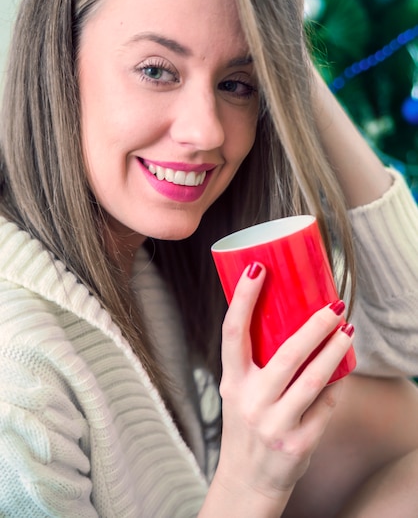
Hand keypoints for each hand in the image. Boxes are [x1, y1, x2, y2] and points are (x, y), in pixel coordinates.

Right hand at [212, 263, 353, 512]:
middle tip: (333, 306)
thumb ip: (255, 362)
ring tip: (347, 329)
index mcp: (231, 382)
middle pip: (286, 355)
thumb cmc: (246, 424)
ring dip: (334, 350)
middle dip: (314, 326)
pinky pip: (326, 405)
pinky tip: (342, 369)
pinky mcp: (298, 442)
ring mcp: (274, 423)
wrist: (247, 480)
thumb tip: (290, 319)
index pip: (233, 333)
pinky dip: (337, 384)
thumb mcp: (238, 392)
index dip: (243, 298)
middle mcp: (249, 401)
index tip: (258, 268)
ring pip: (313, 379)